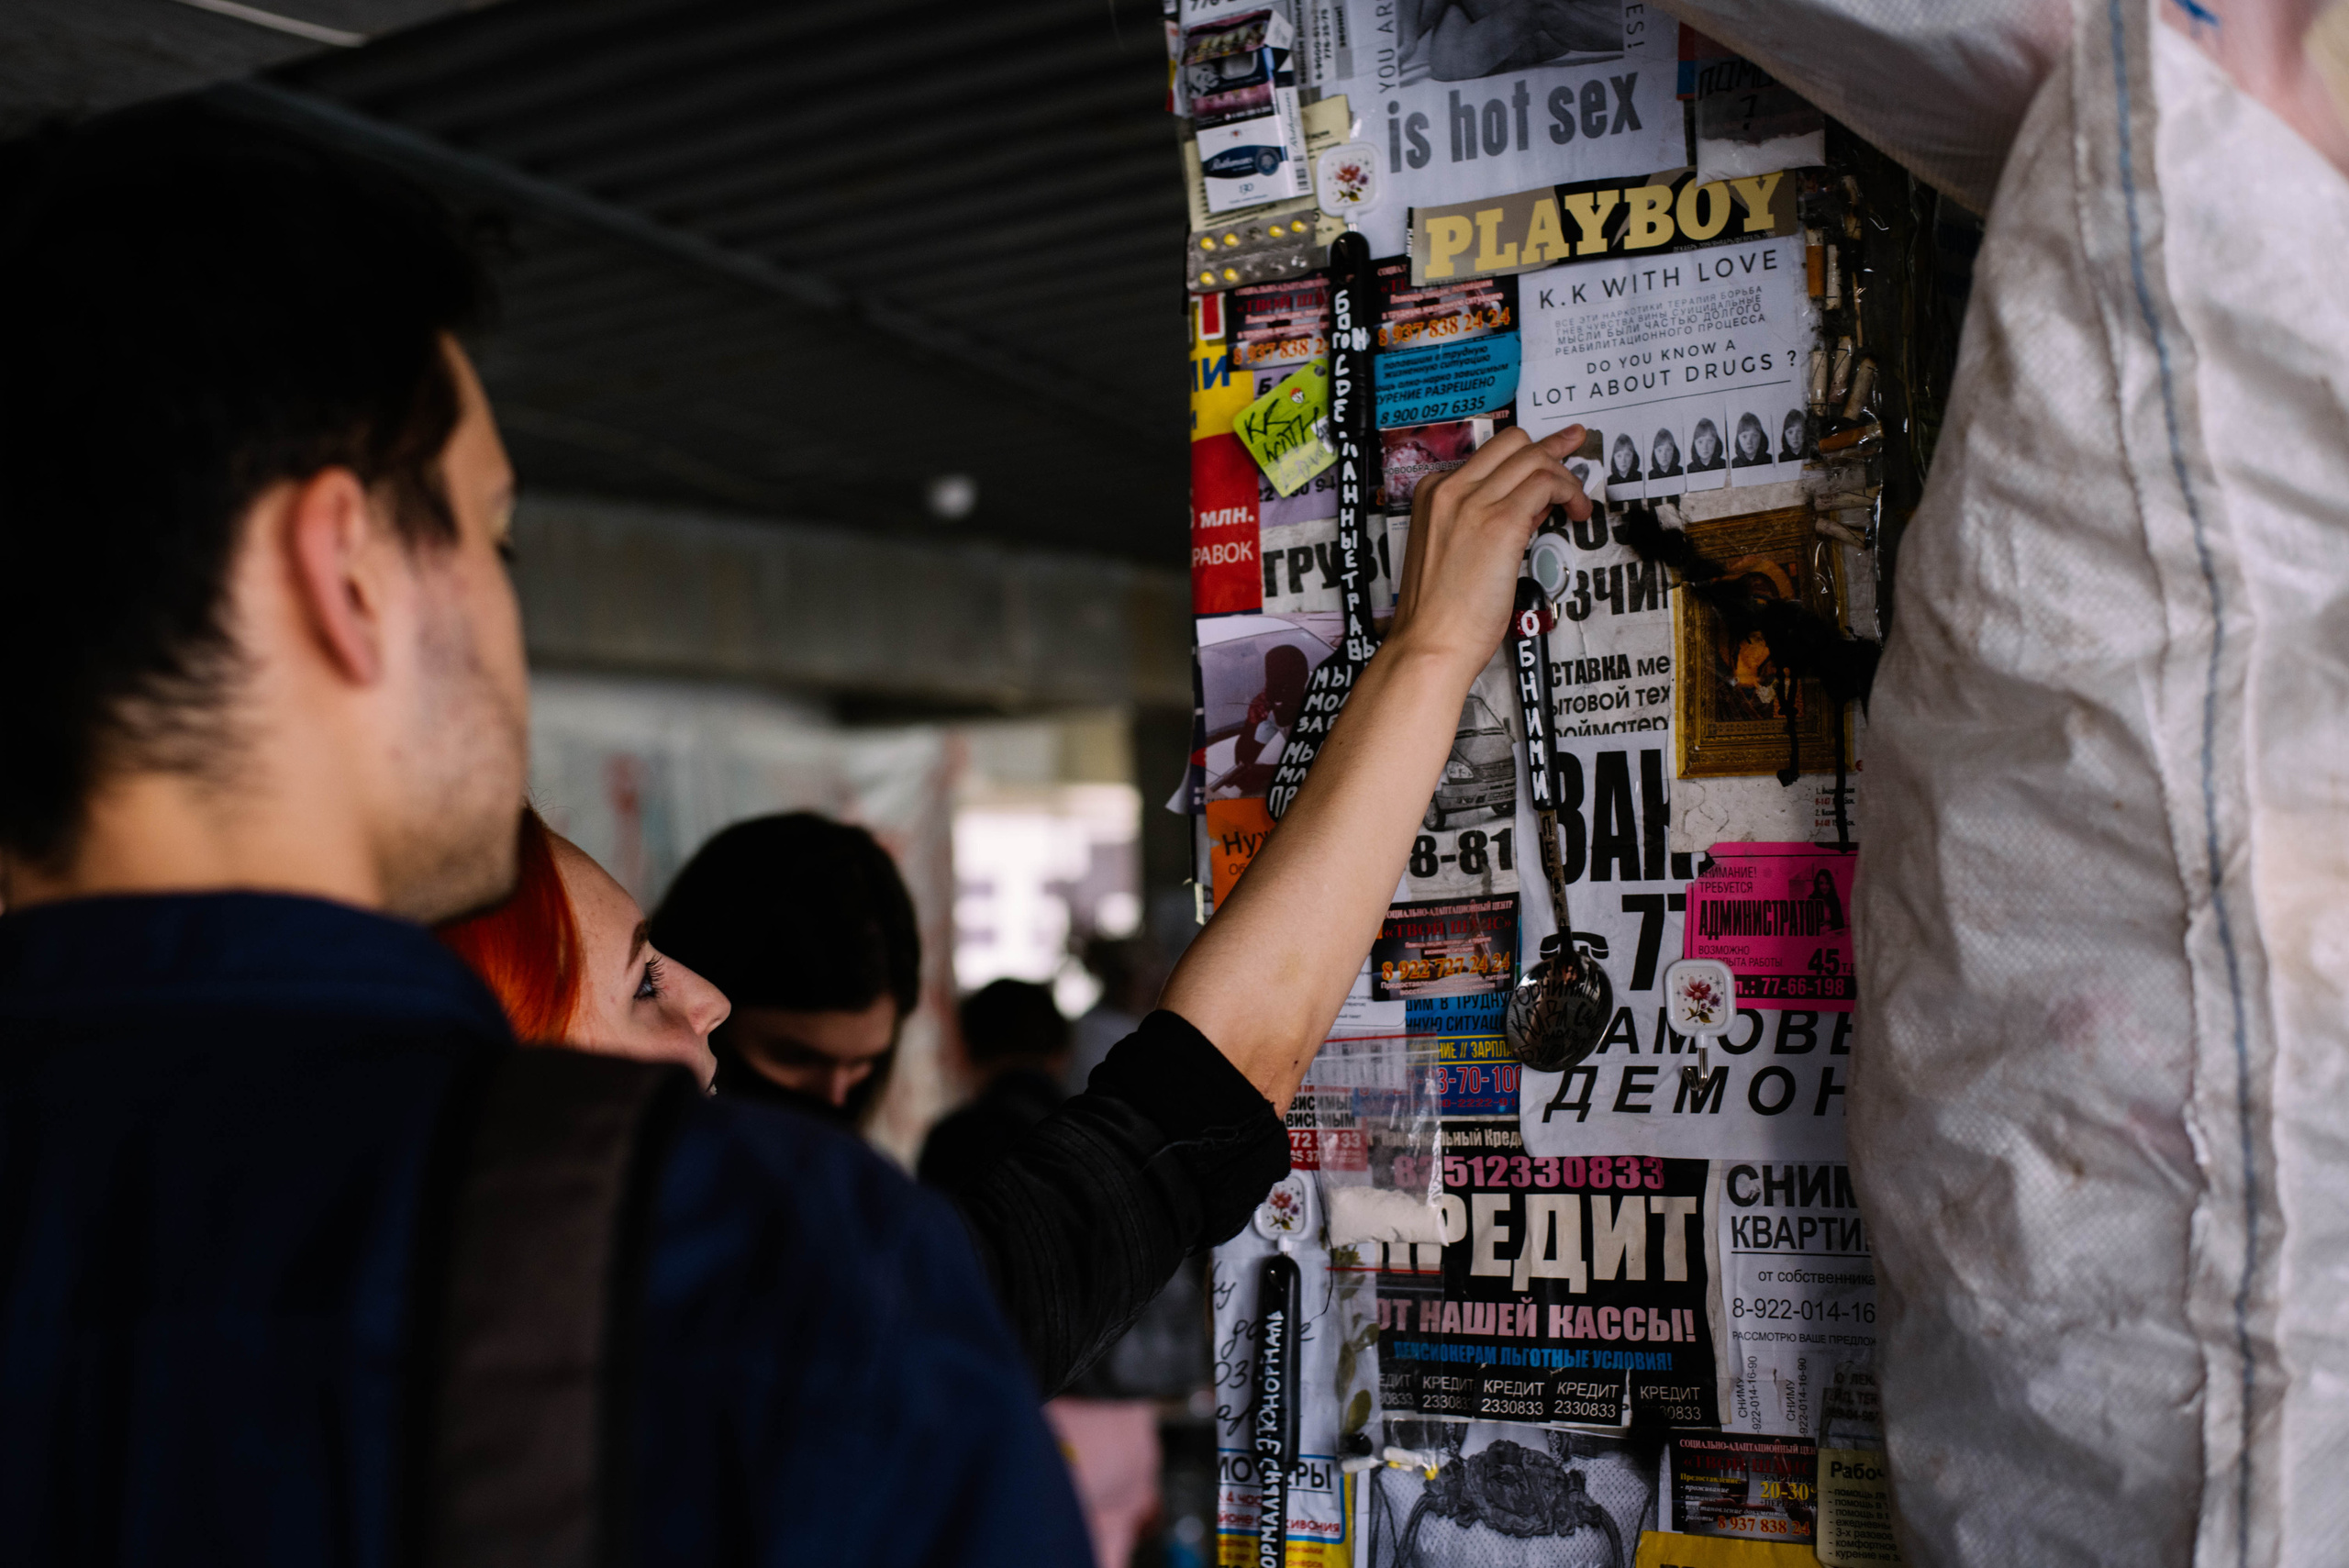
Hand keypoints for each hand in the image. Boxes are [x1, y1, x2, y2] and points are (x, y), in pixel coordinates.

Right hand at [1387, 425, 1590, 676]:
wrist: (1429, 643)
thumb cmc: (1439, 612)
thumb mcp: (1453, 550)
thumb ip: (1485, 520)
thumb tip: (1527, 505)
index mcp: (1432, 493)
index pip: (1489, 456)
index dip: (1525, 460)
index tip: (1548, 458)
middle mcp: (1450, 489)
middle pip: (1513, 443)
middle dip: (1550, 448)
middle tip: (1574, 449)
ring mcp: (1474, 502)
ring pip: (1533, 458)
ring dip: (1565, 475)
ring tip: (1578, 501)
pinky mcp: (1501, 523)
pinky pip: (1546, 484)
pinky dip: (1569, 492)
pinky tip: (1576, 511)